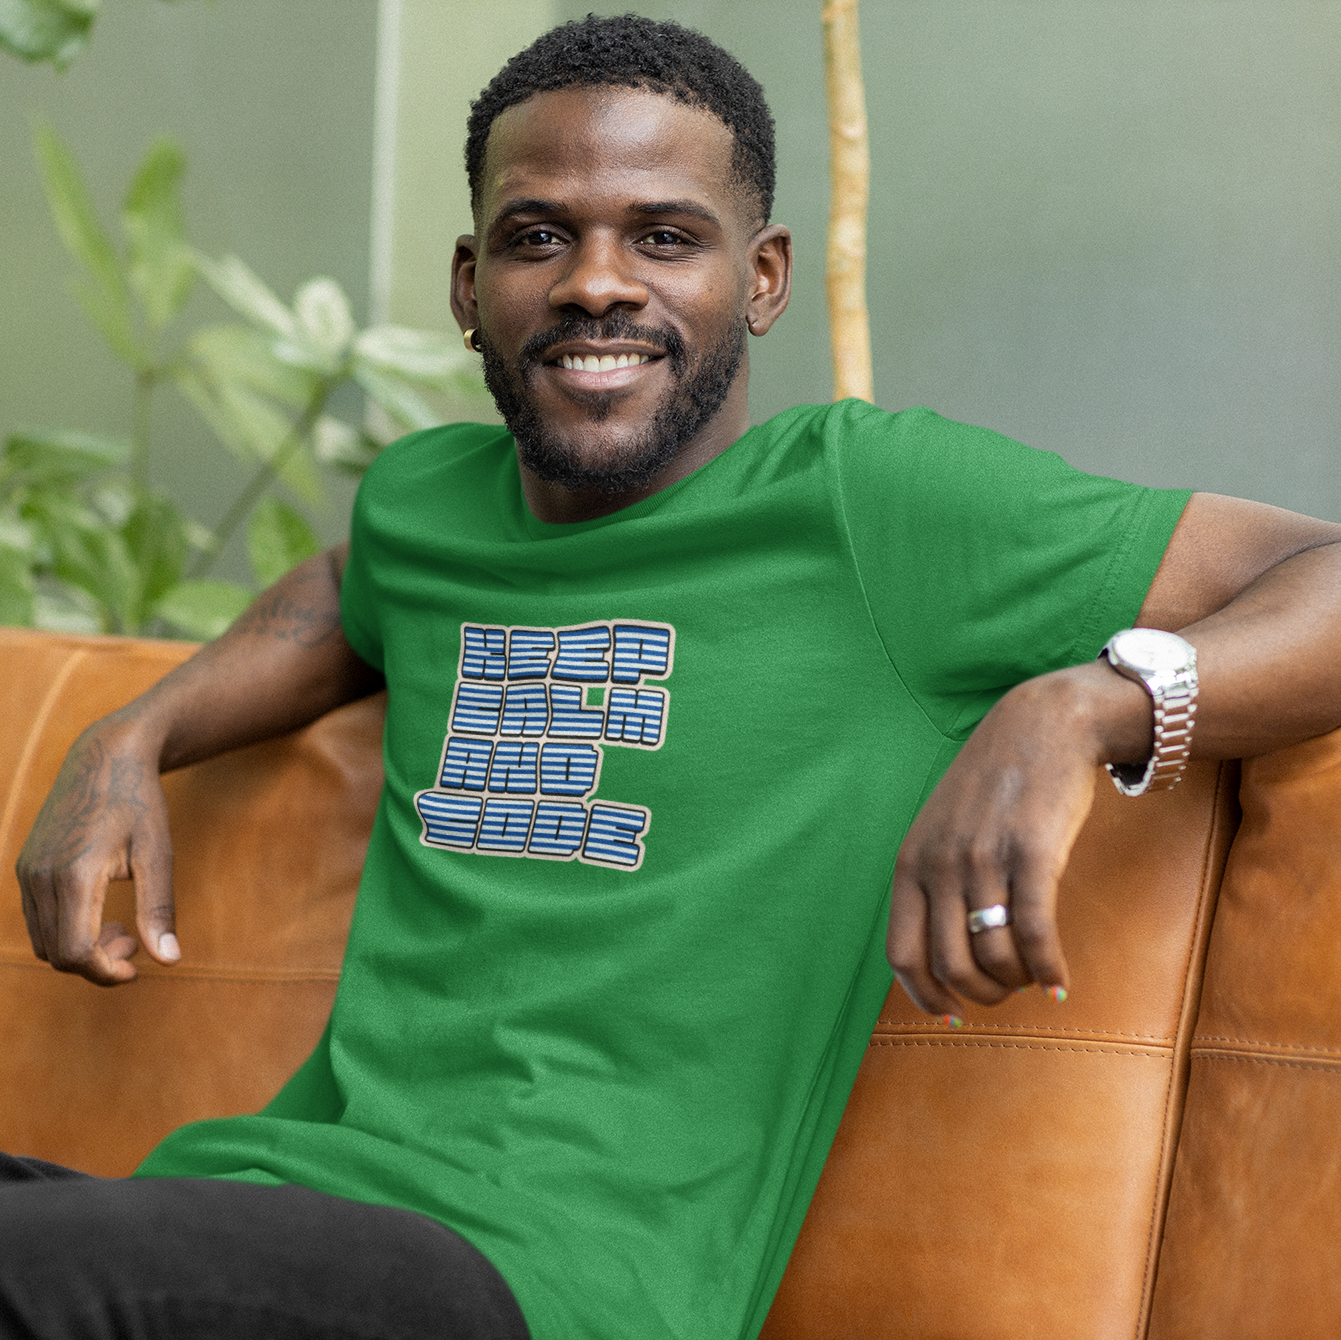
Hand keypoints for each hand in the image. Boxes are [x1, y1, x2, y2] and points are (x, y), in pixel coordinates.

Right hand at [16, 721, 179, 986]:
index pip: (76, 952)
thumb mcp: (158, 854)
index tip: (138, 968)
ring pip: (44, 941)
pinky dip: (66, 930)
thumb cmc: (139, 803)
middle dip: (98, 963)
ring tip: (122, 928)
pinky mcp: (26, 867)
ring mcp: (28, 872)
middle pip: (57, 954)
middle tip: (135, 945)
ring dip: (81, 949)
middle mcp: (41, 877)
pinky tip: (100, 913)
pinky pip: (38, 919)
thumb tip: (170, 961)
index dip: (106, 972)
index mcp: (73, 876)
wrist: (105, 756)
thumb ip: (159, 909)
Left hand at [886, 663, 1149, 1016]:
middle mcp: (940, 864)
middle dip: (982, 995)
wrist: (1043, 726)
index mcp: (910, 862)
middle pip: (951, 966)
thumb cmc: (994, 785)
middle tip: (1006, 991)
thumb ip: (933, 881)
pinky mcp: (1032, 854)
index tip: (950, 1013)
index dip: (925, 995)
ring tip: (1035, 975)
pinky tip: (1060, 979)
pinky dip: (1049, 968)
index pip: (901, 954)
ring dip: (1018, 982)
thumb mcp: (942, 828)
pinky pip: (1035, 935)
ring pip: (994, 957)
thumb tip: (939, 954)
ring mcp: (984, 859)